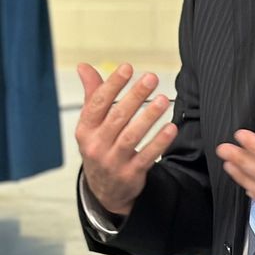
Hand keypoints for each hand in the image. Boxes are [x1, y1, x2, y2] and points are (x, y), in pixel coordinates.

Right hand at [75, 63, 177, 215]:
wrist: (104, 188)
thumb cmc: (100, 144)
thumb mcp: (91, 123)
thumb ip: (93, 93)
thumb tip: (83, 66)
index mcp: (86, 129)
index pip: (97, 104)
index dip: (112, 85)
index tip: (127, 68)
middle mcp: (96, 145)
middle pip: (117, 118)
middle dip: (135, 96)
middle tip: (151, 77)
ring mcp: (112, 161)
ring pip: (131, 137)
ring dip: (148, 117)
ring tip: (163, 99)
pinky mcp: (130, 174)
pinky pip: (146, 156)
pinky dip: (159, 142)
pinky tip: (171, 127)